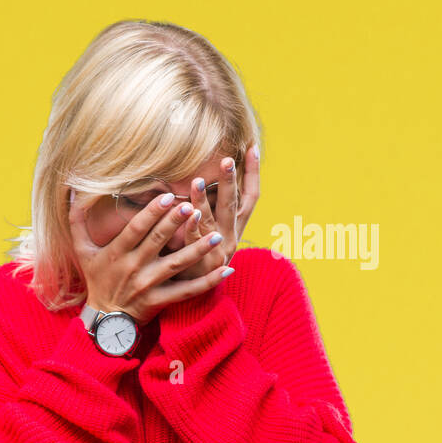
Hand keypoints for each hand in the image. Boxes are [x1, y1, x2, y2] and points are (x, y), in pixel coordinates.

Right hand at [68, 189, 232, 323]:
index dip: (151, 213)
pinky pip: (187, 291)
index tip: (168, 196)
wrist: (105, 320)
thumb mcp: (82, 251)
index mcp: (116, 253)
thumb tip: (70, 191)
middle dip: (176, 224)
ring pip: (176, 265)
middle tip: (194, 206)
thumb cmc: (96, 279)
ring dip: (198, 250)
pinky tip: (226, 270)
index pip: (136, 229)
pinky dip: (207, 282)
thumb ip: (77, 221)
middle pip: (157, 242)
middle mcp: (133, 268)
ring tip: (218, 235)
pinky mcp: (160, 301)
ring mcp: (148, 285)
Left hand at [174, 145, 259, 279]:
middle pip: (233, 204)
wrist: (194, 295)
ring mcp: (214, 250)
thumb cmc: (199, 256)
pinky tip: (188, 213)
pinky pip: (194, 241)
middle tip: (227, 159)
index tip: (253, 148)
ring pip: (212, 220)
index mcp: (235, 227)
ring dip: (205, 200)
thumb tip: (207, 178)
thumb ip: (211, 209)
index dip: (253, 173)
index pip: (250, 196)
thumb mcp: (211, 232)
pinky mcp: (198, 262)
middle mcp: (229, 236)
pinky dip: (192, 227)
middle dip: (230, 181)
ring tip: (197, 181)